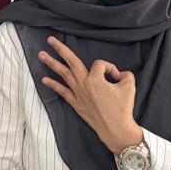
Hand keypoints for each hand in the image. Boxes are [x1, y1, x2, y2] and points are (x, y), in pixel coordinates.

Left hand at [39, 37, 142, 154]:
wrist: (116, 129)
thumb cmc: (123, 108)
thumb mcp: (129, 87)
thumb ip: (126, 75)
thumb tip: (120, 74)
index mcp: (96, 79)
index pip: (99, 64)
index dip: (109, 68)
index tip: (116, 77)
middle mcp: (83, 84)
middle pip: (71, 61)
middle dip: (60, 49)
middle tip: (50, 39)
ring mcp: (78, 94)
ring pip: (63, 74)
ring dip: (51, 64)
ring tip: (41, 55)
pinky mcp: (75, 103)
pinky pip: (62, 91)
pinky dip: (53, 85)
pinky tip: (44, 79)